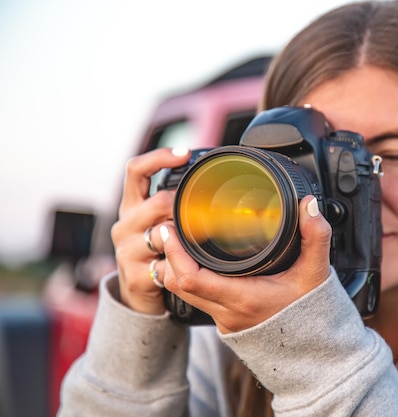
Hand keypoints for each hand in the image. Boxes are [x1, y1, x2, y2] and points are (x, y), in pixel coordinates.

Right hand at [110, 147, 190, 314]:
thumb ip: (173, 202)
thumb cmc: (155, 250)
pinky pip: (167, 265)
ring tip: (200, 239)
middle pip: (157, 202)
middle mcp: (125, 225)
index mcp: (131, 206)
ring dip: (186, 236)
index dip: (159, 157)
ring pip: (164, 234)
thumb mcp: (158, 221)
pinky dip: (182, 263)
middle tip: (205, 211)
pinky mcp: (136, 276)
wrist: (137, 293)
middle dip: (184, 205)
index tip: (185, 153)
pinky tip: (192, 264)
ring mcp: (127, 251)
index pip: (136, 170)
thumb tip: (207, 176)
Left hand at [159, 196, 331, 333]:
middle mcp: (227, 312)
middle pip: (178, 285)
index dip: (175, 253)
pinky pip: (195, 300)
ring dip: (176, 269)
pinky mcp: (225, 322)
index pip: (192, 279)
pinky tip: (195, 263)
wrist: (311, 350)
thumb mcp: (316, 272)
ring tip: (178, 243)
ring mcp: (223, 320)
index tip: (171, 229)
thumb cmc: (311, 313)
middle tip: (170, 228)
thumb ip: (315, 236)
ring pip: (183, 294)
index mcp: (243, 298)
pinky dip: (188, 280)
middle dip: (169, 256)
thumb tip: (309, 206)